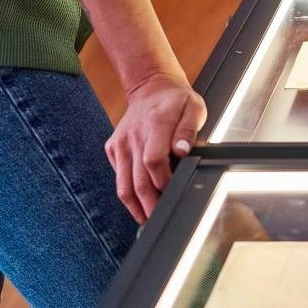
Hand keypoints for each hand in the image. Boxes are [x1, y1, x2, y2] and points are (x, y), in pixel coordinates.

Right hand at [106, 70, 206, 221]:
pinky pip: (118, 176)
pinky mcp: (113, 148)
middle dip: (149, 205)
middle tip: (159, 219)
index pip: (153, 161)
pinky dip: (127, 192)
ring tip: (146, 220)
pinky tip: (139, 203)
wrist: (151, 87)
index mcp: (155, 124)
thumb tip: (182, 151)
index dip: (163, 182)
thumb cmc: (175, 100)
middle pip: (138, 180)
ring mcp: (121, 144)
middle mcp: (134, 136)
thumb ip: (189, 130)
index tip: (173, 191)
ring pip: (123, 185)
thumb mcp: (194, 107)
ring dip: (135, 206)